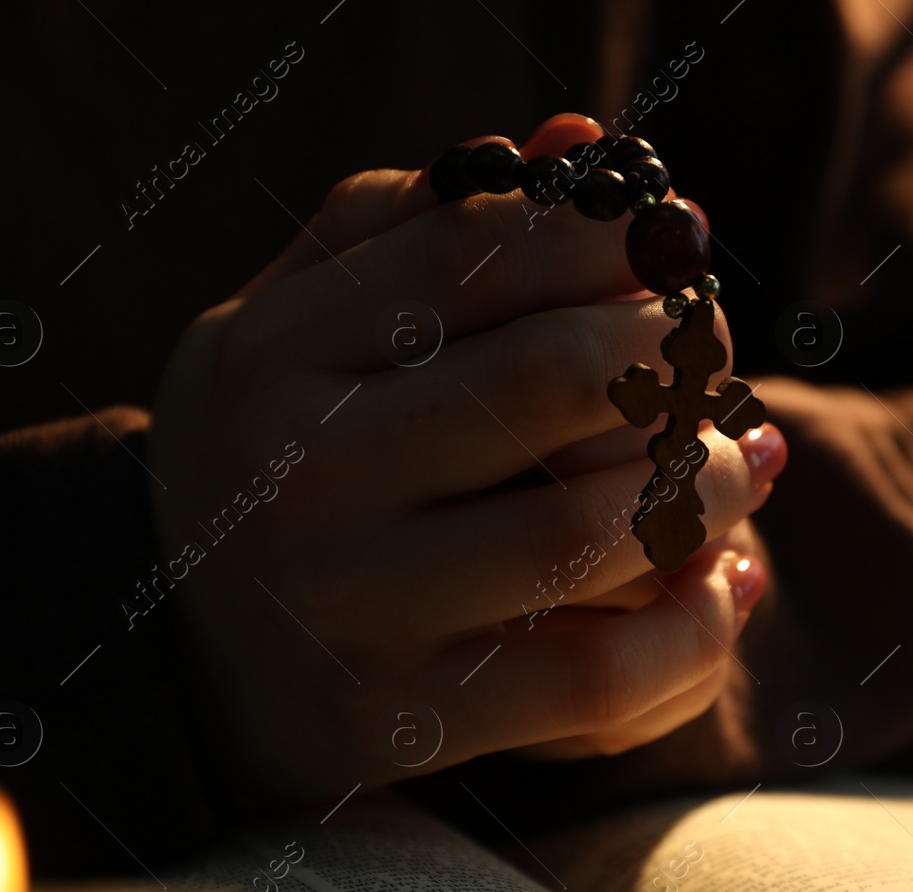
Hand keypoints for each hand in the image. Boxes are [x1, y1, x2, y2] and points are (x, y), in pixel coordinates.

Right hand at [146, 116, 784, 803]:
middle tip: (704, 357)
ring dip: (708, 485)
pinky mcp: (411, 724)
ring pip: (599, 530)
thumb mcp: (303, 322)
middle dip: (677, 352)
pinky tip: (721, 580)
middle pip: (562, 377)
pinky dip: (699, 626)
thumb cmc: (283, 455)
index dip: (612, 235)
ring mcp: (358, 610)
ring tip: (729, 465)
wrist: (183, 658)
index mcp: (278, 352)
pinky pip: (605, 680)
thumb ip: (419, 226)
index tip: (666, 248)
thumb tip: (576, 145)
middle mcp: (307, 476)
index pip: (482, 247)